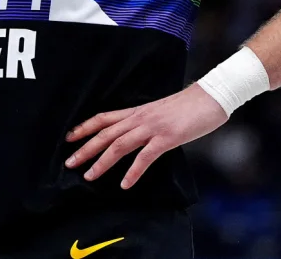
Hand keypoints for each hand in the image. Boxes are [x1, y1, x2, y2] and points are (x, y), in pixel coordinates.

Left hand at [64, 84, 228, 188]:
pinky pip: (145, 157)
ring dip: (102, 162)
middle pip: (105, 134)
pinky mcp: (166, 138)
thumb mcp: (160, 111)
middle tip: (69, 163)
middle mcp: (140, 118)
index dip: (84, 128)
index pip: (104, 118)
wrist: (211, 96)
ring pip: (119, 145)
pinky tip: (125, 184)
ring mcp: (152, 128)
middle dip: (85, 149)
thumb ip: (145, 122)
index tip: (69, 138)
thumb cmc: (188, 106)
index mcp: (137, 111)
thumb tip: (135, 134)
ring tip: (89, 176)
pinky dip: (133, 172)